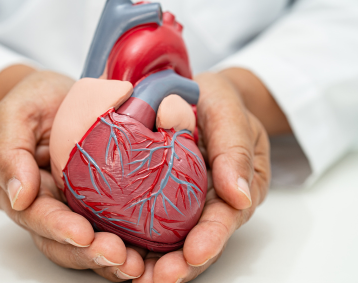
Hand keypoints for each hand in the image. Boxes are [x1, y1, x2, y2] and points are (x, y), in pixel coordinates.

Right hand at [0, 70, 144, 280]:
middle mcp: (46, 206)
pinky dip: (128, 244)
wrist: (58, 94)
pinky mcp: (98, 203)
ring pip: (86, 245)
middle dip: (89, 254)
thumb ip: (8, 152)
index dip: (58, 228)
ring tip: (135, 264)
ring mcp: (73, 207)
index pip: (36, 216)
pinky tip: (147, 252)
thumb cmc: (33, 100)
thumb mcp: (14, 113)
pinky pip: (110, 229)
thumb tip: (18, 196)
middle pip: (62, 242)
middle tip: (119, 256)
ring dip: (109, 259)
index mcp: (20, 189)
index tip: (82, 234)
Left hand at [134, 68, 280, 282]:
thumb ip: (234, 149)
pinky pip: (146, 224)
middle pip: (197, 241)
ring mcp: (182, 203)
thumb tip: (240, 194)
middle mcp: (208, 202)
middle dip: (180, 265)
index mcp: (235, 187)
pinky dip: (133, 241)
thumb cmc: (218, 101)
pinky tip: (116, 250)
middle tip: (157, 278)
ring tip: (133, 275)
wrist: (194, 93)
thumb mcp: (231, 114)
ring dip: (154, 263)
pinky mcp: (156, 198)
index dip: (211, 238)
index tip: (194, 253)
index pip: (225, 218)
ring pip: (171, 241)